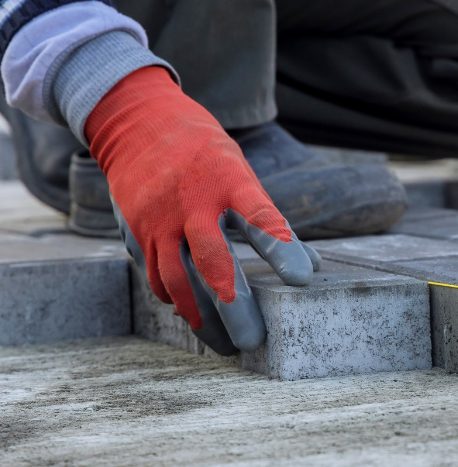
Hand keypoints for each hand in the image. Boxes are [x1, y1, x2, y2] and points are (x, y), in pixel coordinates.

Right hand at [86, 67, 316, 354]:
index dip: (281, 247)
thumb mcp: (240, 171)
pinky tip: (192, 314)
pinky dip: (174, 298)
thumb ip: (269, 218)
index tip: (301, 279)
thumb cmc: (205, 154)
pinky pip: (154, 274)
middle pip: (212, 258)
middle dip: (233, 302)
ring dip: (201, 315)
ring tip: (223, 342)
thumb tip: (311, 266)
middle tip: (254, 339)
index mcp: (228, 179)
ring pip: (177, 278)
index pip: (260, 216)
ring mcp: (159, 217)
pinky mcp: (136, 230)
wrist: (139, 124)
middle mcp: (192, 200)